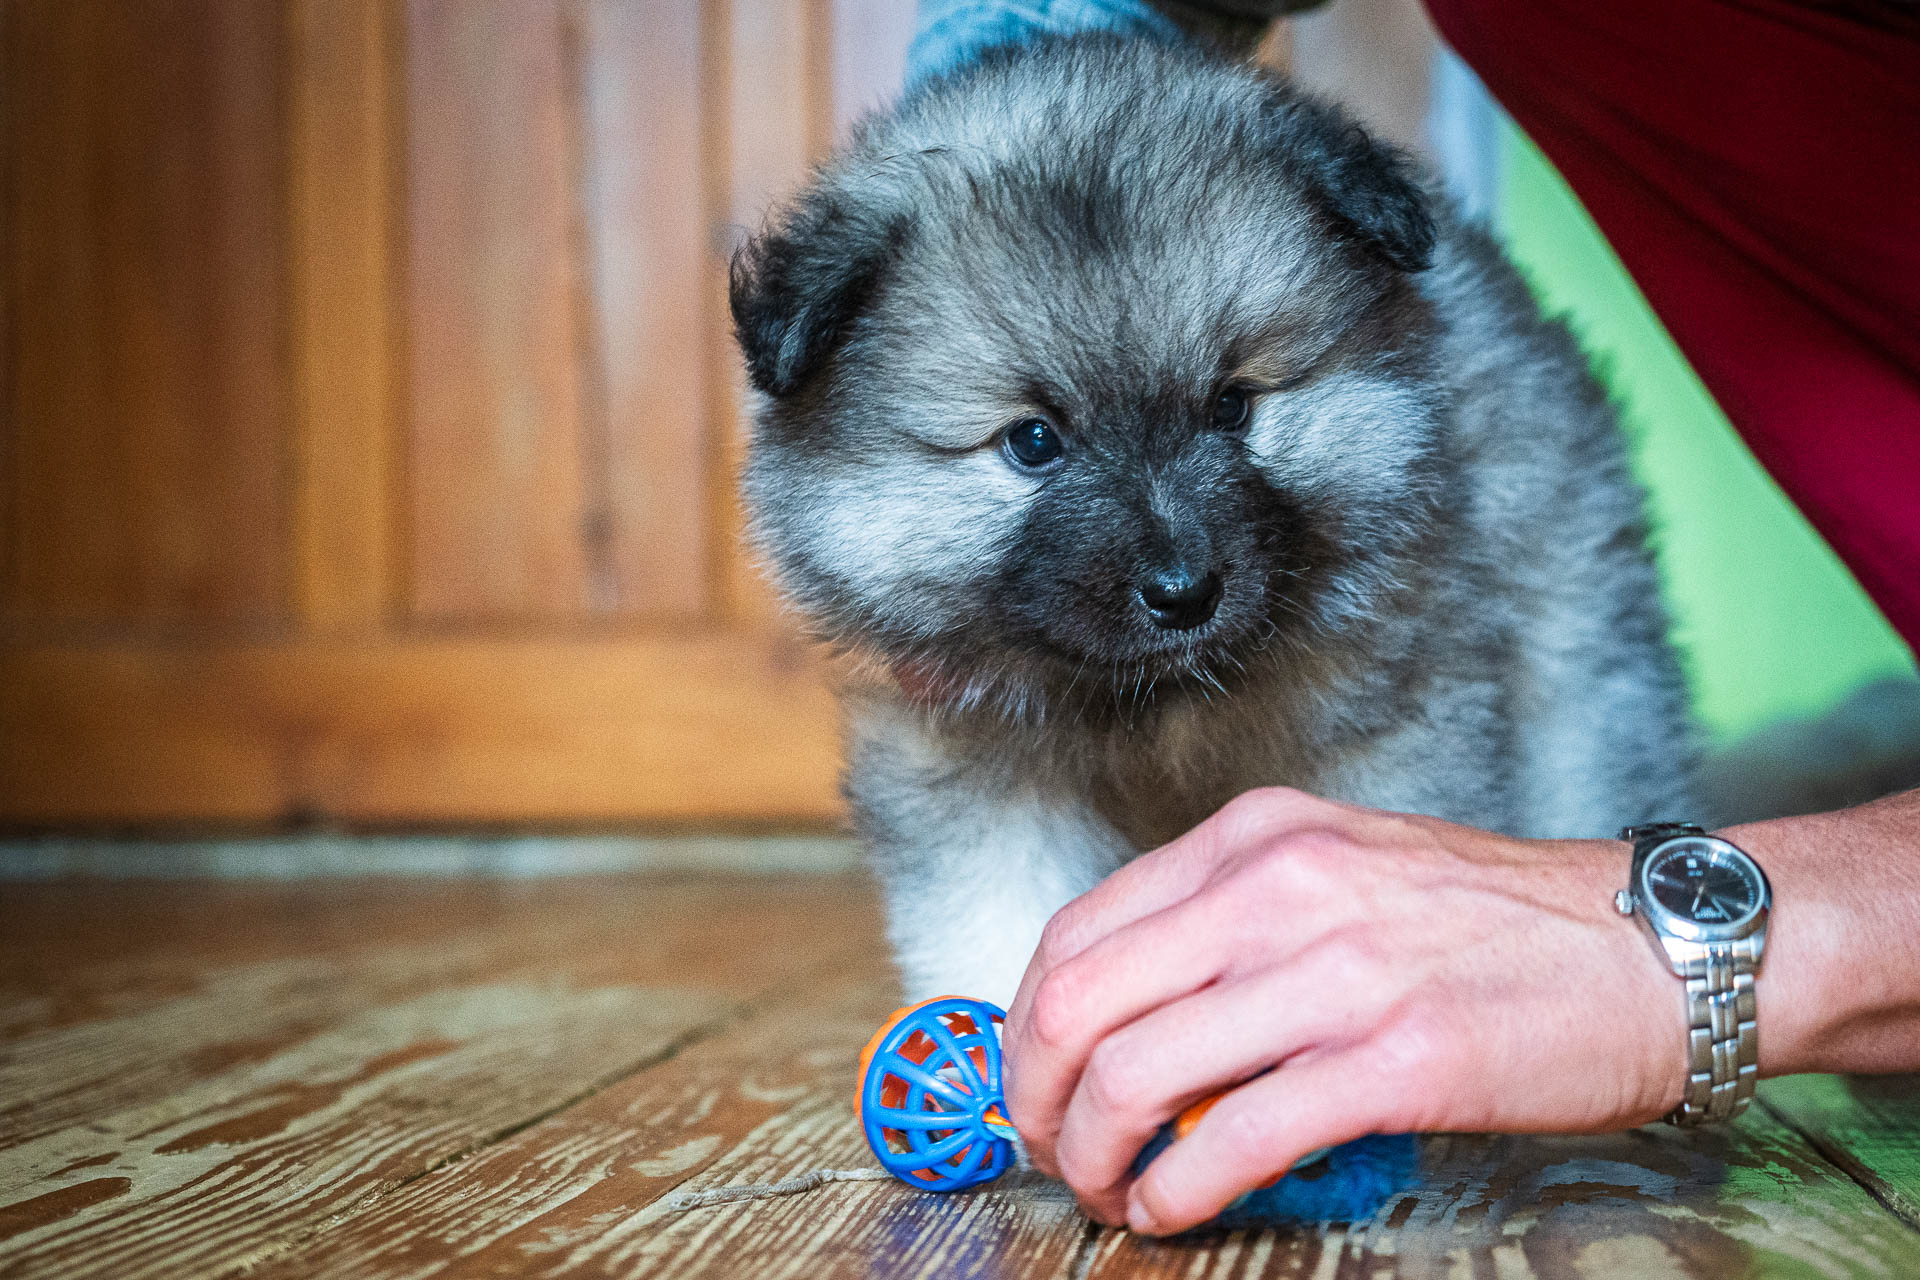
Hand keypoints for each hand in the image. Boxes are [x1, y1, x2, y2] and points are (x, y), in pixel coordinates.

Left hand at [999, 788, 1684, 1233]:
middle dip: (1035, 1096)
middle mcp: (1277, 889)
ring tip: (1111, 1190)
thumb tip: (1129, 1014)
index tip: (1032, 1082)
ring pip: (1136, 1073)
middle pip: (1077, 1000)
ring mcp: (1335, 972)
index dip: (1025, 1025)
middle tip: (1051, 1150)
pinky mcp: (1394, 1060)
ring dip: (1096, 1155)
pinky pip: (1233, 1138)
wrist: (1650, 946)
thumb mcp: (1339, 870)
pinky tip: (1175, 1207)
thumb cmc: (1493, 921)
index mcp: (1253, 838)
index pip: (1076, 930)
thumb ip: (1229, 924)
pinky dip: (1177, 1189)